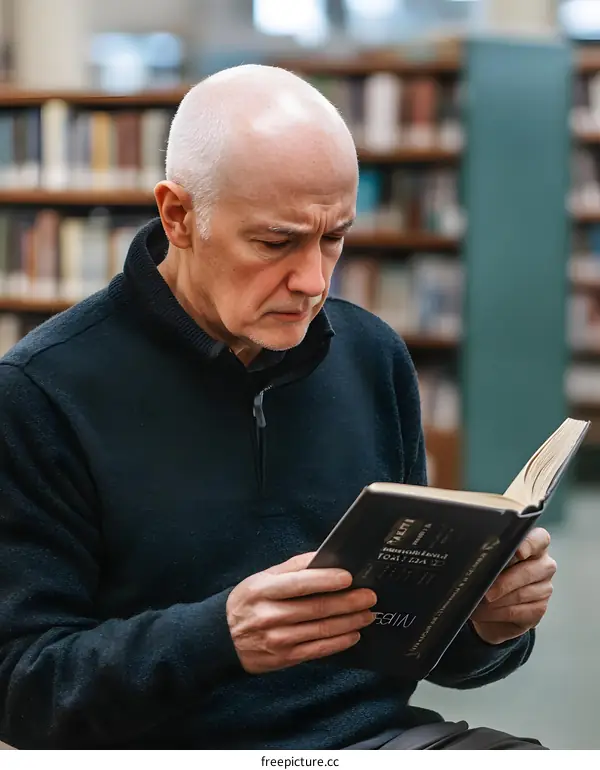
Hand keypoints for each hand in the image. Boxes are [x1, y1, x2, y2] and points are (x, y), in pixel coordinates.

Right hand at [226, 552, 376, 673]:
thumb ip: (291, 568)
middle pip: (316, 608)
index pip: (299, 583)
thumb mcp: (261, 578)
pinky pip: (317, 650)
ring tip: (367, 614)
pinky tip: (353, 634)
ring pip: (320, 630)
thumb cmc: (248, 601)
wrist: (221, 638)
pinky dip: (338, 642)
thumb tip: (323, 556)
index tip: (349, 576)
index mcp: (263, 590)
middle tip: (369, 596)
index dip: (326, 579)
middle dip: (347, 602)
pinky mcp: (284, 658)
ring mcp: (277, 639)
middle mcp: (269, 615)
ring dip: (349, 622)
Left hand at [471, 527, 555, 644]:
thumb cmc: (492, 572)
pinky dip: (497, 613)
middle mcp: (544, 564)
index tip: (517, 552)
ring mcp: (544, 587)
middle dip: (503, 583)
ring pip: (521, 594)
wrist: (493, 602)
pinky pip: (518, 612)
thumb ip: (491, 552)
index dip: (529, 545)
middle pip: (527, 571)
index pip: (539, 539)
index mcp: (534, 544)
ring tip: (478, 602)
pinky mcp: (539, 609)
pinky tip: (485, 612)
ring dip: (496, 601)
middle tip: (485, 591)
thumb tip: (478, 556)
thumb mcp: (490, 558)